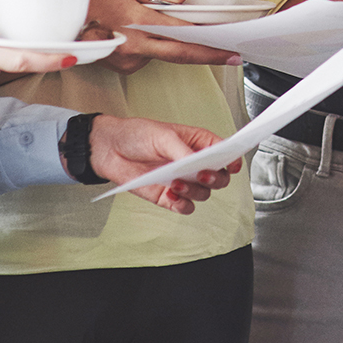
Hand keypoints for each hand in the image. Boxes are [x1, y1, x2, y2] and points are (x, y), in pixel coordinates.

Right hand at [82, 0, 241, 73]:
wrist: (65, 23)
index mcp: (136, 22)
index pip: (181, 35)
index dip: (207, 43)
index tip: (229, 45)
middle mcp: (135, 46)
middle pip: (181, 55)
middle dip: (210, 56)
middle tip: (233, 56)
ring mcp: (130, 60)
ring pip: (166, 54)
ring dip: (181, 45)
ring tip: (185, 31)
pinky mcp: (127, 67)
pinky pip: (152, 57)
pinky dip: (159, 46)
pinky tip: (150, 35)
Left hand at [88, 117, 240, 214]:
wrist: (109, 150)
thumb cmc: (137, 134)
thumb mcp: (162, 135)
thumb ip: (182, 151)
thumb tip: (195, 163)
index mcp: (197, 143)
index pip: (223, 152)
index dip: (232, 158)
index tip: (233, 164)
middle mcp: (193, 164)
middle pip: (220, 178)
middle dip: (215, 178)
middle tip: (202, 174)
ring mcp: (182, 181)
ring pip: (204, 194)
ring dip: (194, 191)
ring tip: (176, 182)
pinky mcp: (168, 196)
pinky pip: (185, 207)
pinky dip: (181, 204)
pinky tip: (170, 194)